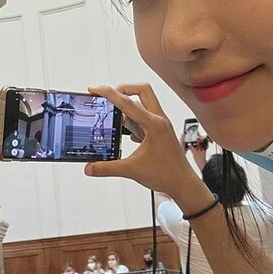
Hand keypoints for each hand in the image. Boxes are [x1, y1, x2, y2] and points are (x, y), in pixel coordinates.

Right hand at [83, 83, 210, 206]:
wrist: (183, 184)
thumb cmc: (166, 175)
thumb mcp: (132, 170)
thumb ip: (107, 168)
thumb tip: (89, 167)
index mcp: (154, 124)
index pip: (127, 102)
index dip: (108, 93)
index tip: (94, 90)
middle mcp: (159, 120)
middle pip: (141, 90)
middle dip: (123, 89)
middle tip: (107, 98)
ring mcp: (160, 124)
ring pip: (143, 103)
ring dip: (127, 106)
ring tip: (113, 119)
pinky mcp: (160, 131)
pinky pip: (145, 116)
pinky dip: (133, 119)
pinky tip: (126, 133)